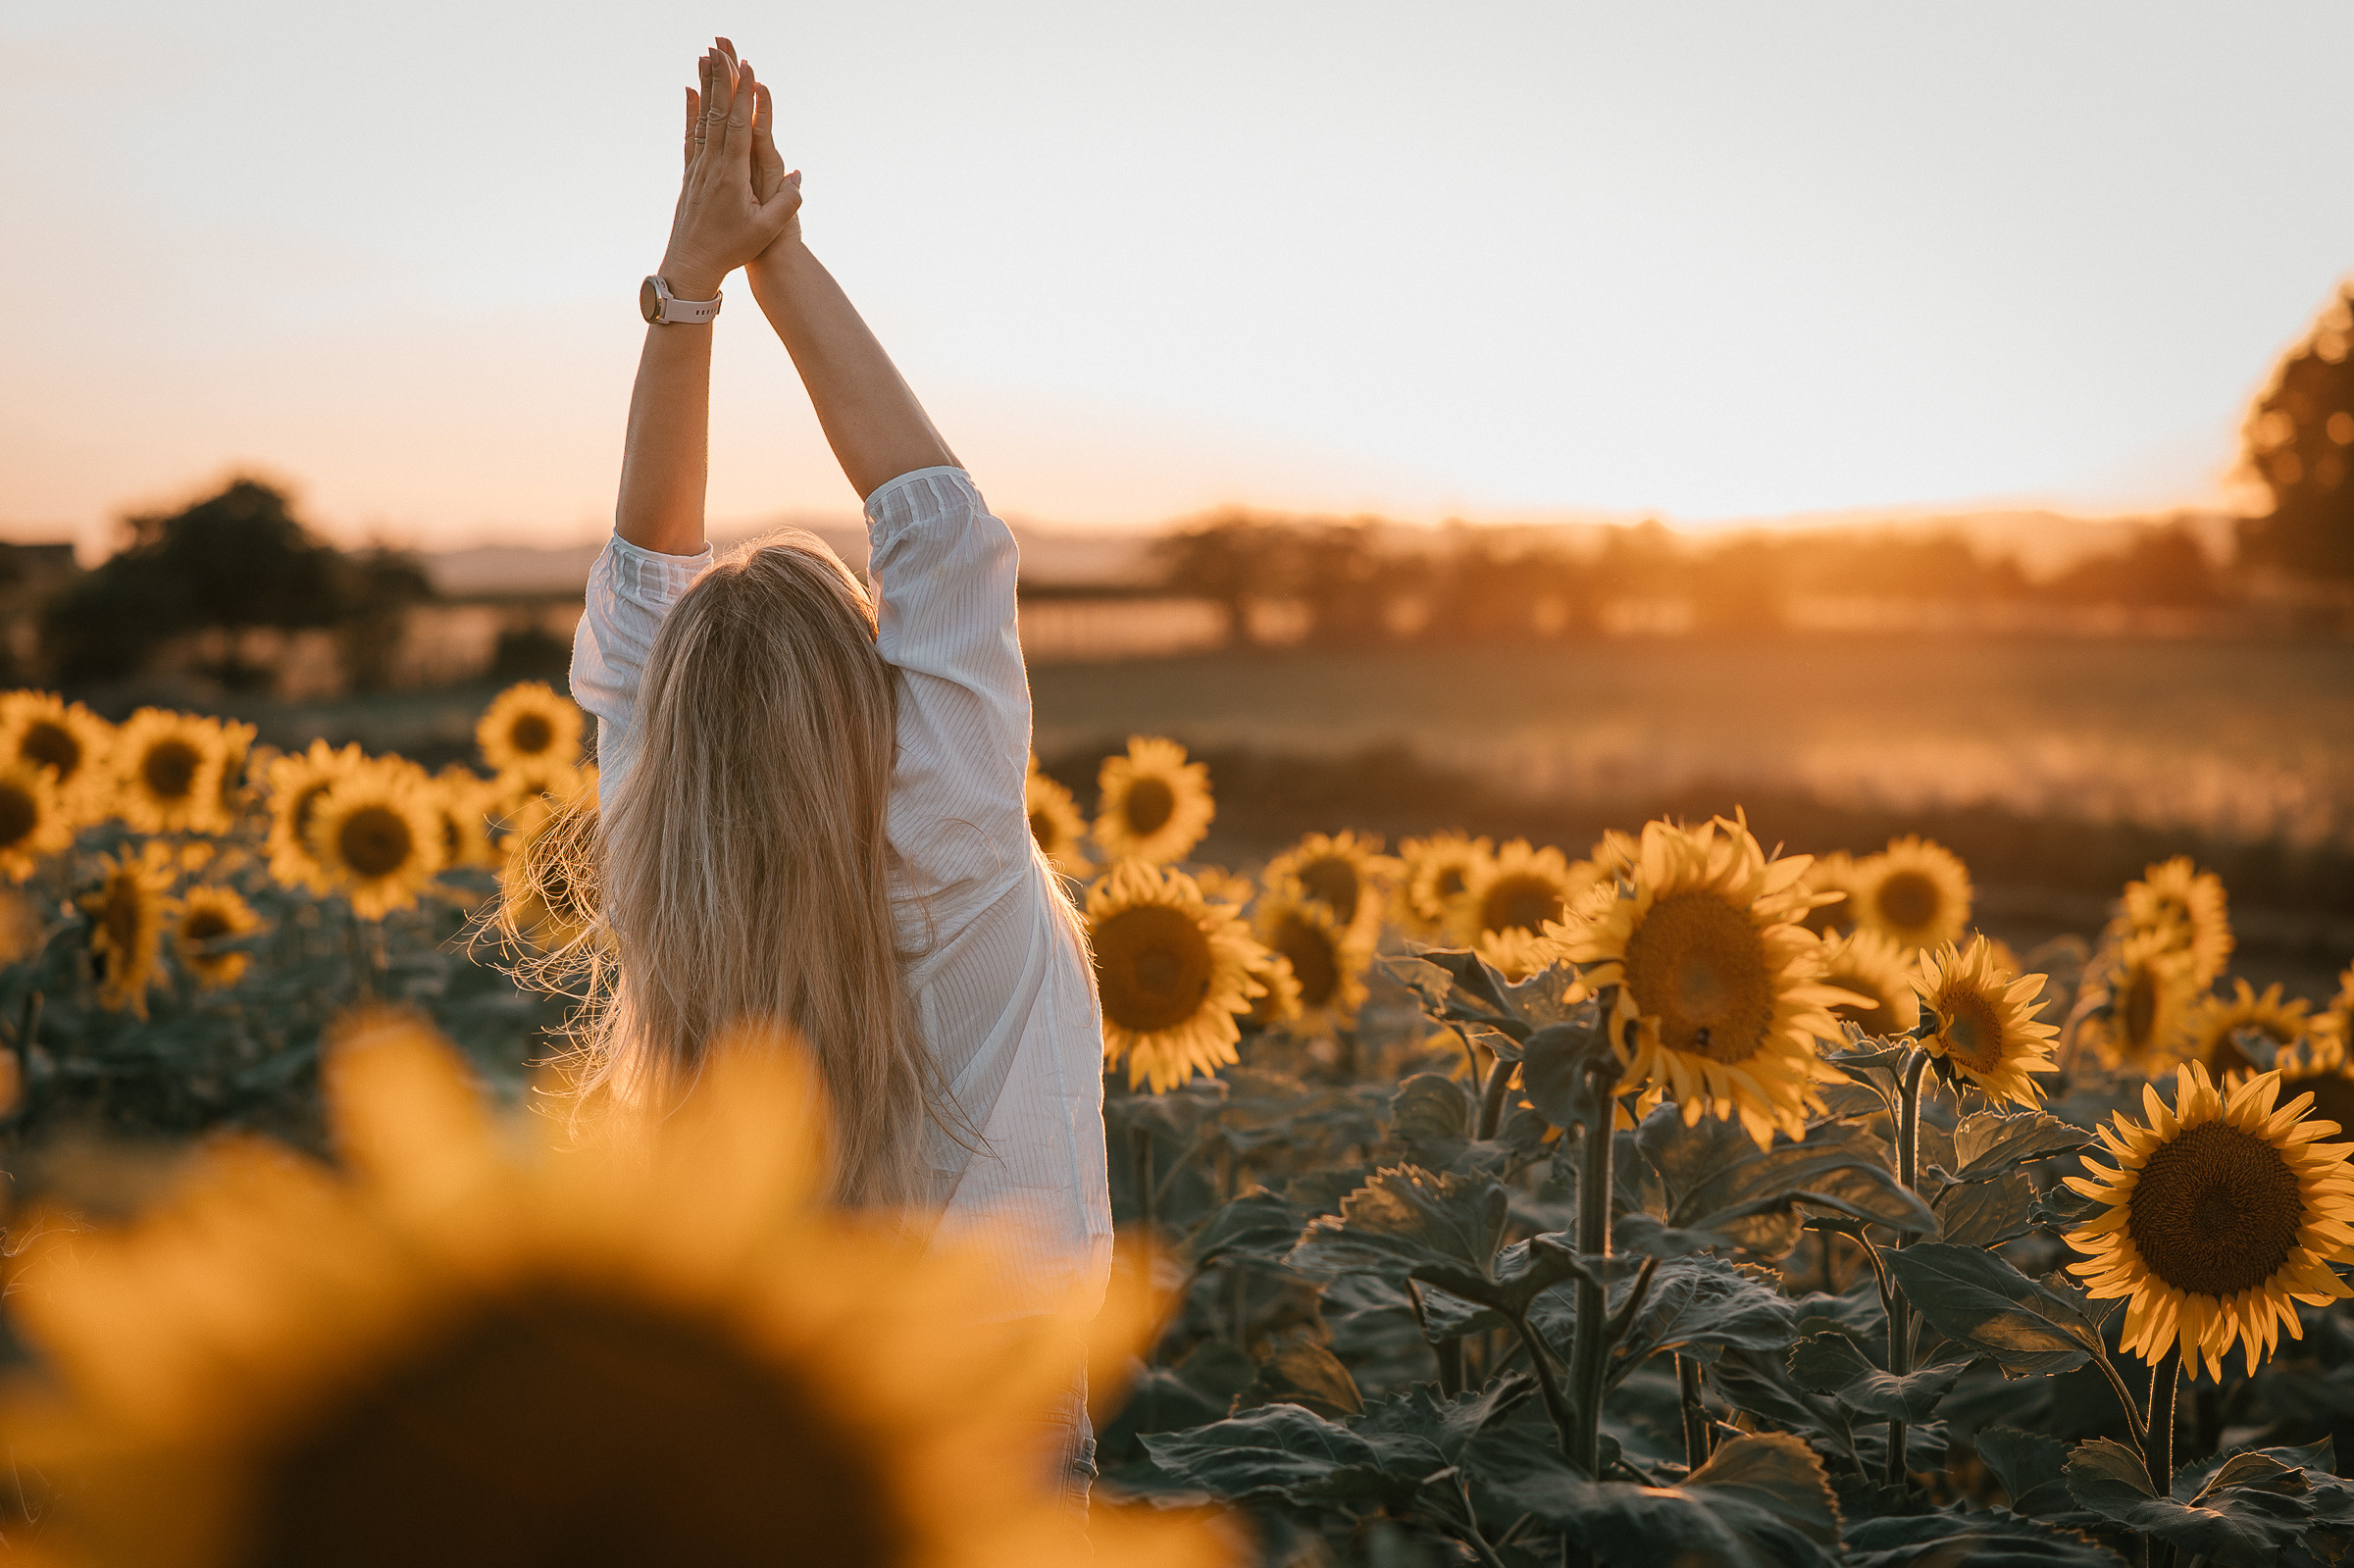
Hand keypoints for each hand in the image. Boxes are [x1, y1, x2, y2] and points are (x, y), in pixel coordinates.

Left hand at [659, 41, 800, 301]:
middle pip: (715, 112)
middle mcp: (710, 165)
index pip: (736, 126)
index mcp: (730, 175)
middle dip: (720, 77)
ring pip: (702, 117)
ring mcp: (697, 167)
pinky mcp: (690, 173)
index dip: (742, 95)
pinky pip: (691, 133)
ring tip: (706, 56)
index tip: (746, 67)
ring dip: (706, 85)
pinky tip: (690, 91)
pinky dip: (691, 110)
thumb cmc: (732, 250)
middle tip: (722, 46)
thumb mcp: (766, 231)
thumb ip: (786, 204)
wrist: (690, 265)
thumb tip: (798, 176)